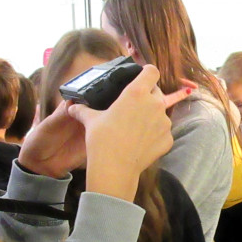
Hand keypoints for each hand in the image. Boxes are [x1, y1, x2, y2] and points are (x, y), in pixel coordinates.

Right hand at [18, 66, 191, 198]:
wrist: (115, 170)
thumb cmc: (102, 140)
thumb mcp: (91, 121)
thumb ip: (83, 110)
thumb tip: (72, 107)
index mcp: (137, 93)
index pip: (151, 71)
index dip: (147, 72)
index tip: (142, 76)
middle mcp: (155, 104)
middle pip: (157, 92)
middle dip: (148, 96)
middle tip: (134, 106)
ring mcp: (165, 122)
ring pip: (161, 113)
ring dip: (151, 116)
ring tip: (135, 128)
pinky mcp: (168, 139)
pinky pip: (163, 132)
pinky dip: (155, 135)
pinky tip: (141, 142)